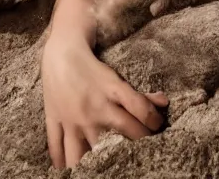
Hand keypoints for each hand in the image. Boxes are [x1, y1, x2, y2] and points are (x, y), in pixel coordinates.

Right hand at [41, 36, 167, 167]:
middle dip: (130, 145)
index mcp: (112, 92)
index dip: (154, 122)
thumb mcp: (115, 78)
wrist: (61, 52)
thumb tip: (164, 102)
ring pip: (82, 152)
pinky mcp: (54, 120)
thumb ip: (139, 95)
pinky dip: (61, 161)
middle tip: (136, 150)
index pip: (141, 111)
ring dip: (91, 163)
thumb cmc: (91, 67)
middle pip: (118, 135)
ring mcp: (72, 118)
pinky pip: (56, 148)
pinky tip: (69, 169)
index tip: (157, 126)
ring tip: (100, 167)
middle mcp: (94, 108)